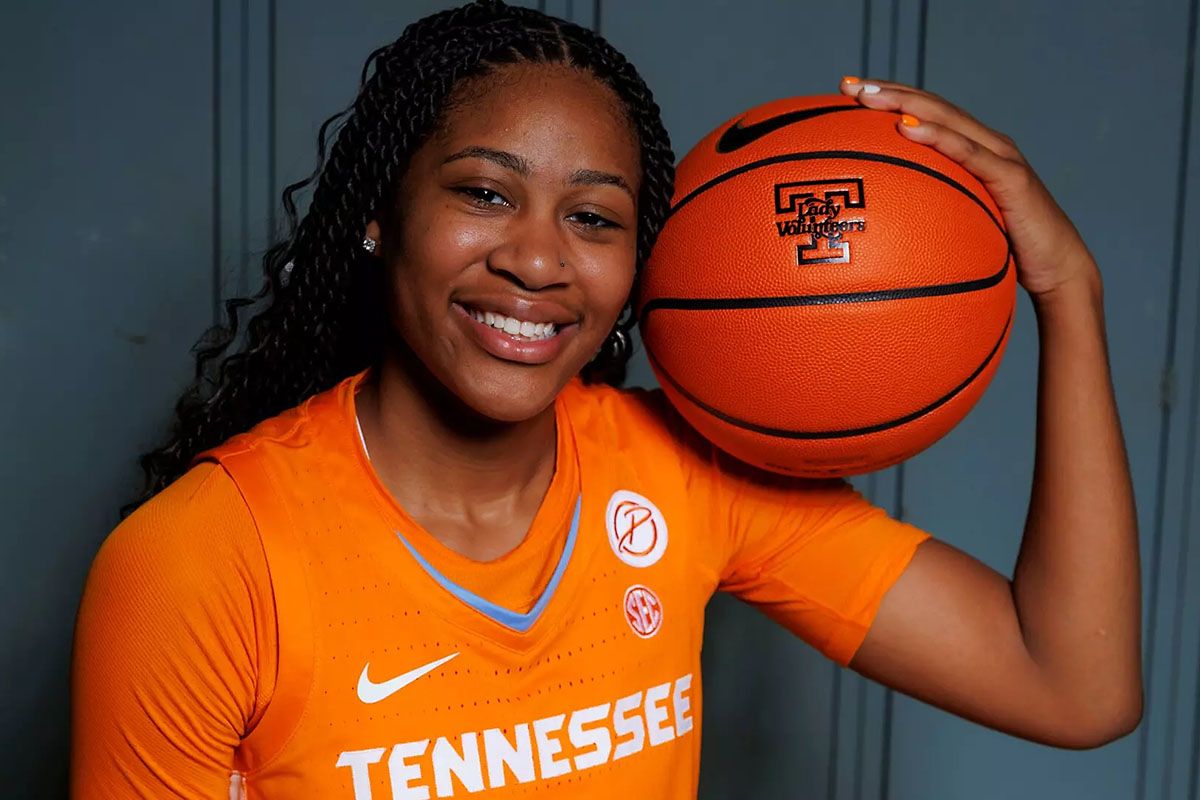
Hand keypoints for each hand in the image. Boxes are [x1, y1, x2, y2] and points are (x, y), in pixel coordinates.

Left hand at [839, 77, 1098, 299]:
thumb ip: (930, 216)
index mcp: (971, 151)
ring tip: (868, 97)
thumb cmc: (1006, 250)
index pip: (925, 114)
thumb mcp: (958, 227)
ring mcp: (1001, 157)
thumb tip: (881, 231)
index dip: (889, 98)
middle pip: (931, 106)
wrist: (1058, 269)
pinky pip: (970, 153)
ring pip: (948, 119)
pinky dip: (939, 137)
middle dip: (887, 91)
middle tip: (846, 85)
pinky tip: (907, 128)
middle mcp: (986, 144)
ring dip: (905, 104)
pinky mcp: (1012, 178)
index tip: (846, 92)